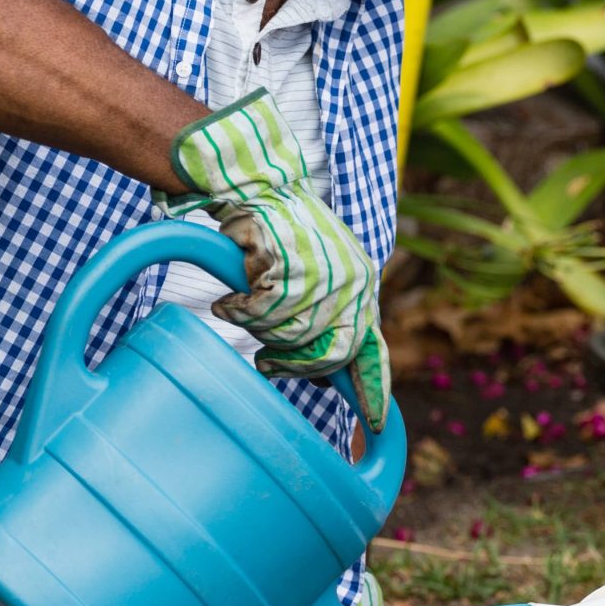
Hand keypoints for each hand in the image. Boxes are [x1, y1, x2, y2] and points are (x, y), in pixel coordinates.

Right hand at [164, 88, 388, 427]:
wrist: (255, 180)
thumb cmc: (277, 229)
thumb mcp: (315, 269)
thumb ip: (325, 312)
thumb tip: (325, 371)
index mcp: (362, 284)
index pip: (371, 348)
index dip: (372, 389)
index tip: (374, 425)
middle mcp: (352, 281)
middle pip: (327, 355)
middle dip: (292, 365)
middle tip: (268, 363)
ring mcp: (322, 272)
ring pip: (286, 335)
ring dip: (258, 326)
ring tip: (244, 306)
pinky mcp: (289, 264)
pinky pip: (257, 313)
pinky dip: (237, 309)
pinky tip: (230, 296)